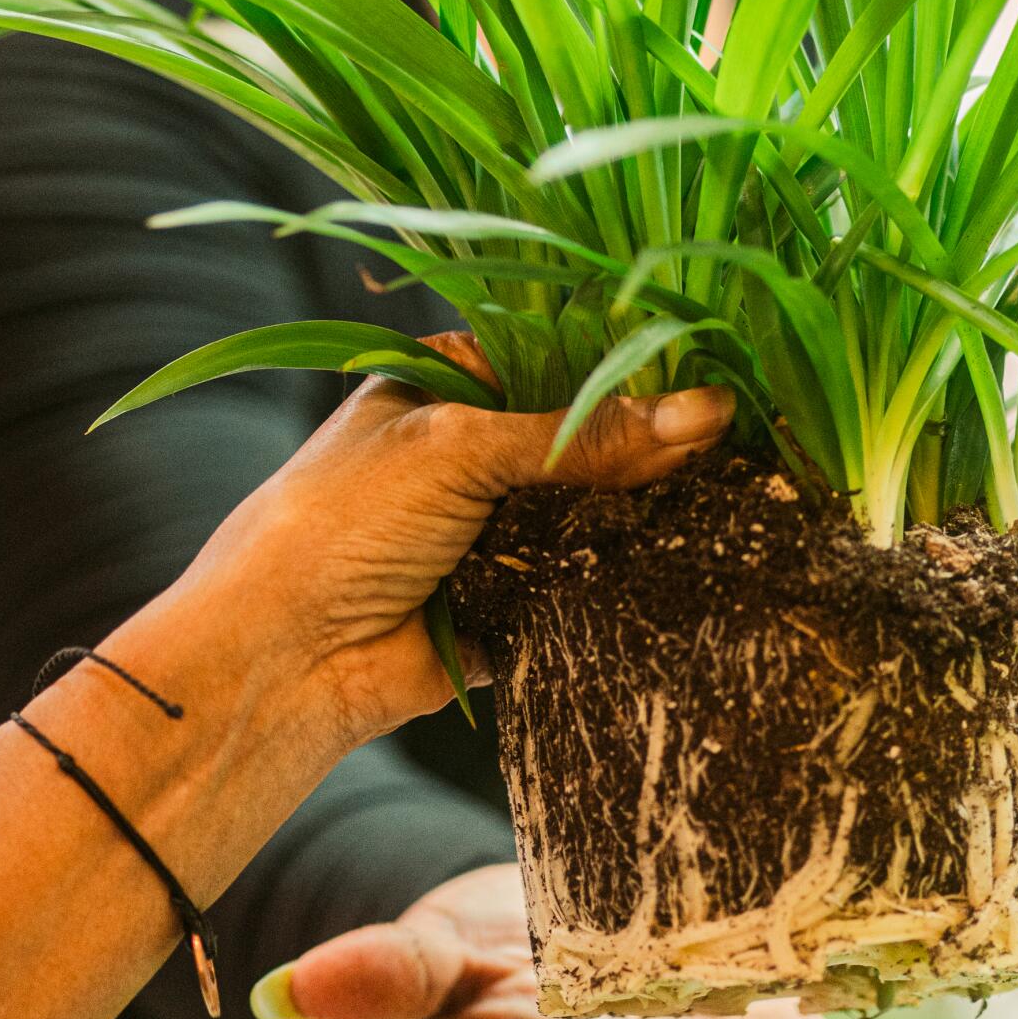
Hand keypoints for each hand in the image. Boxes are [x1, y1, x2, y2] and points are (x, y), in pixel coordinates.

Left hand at [106, 337, 734, 762]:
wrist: (280, 660)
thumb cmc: (339, 522)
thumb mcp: (460, 451)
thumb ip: (581, 436)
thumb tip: (704, 413)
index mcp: (450, 385)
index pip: (562, 358)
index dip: (634, 369)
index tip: (713, 376)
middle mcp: (475, 452)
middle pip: (589, 440)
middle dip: (651, 450)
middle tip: (737, 447)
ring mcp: (495, 530)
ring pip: (596, 515)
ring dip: (643, 517)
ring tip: (726, 502)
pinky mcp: (514, 606)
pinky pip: (587, 587)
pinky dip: (623, 583)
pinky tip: (686, 565)